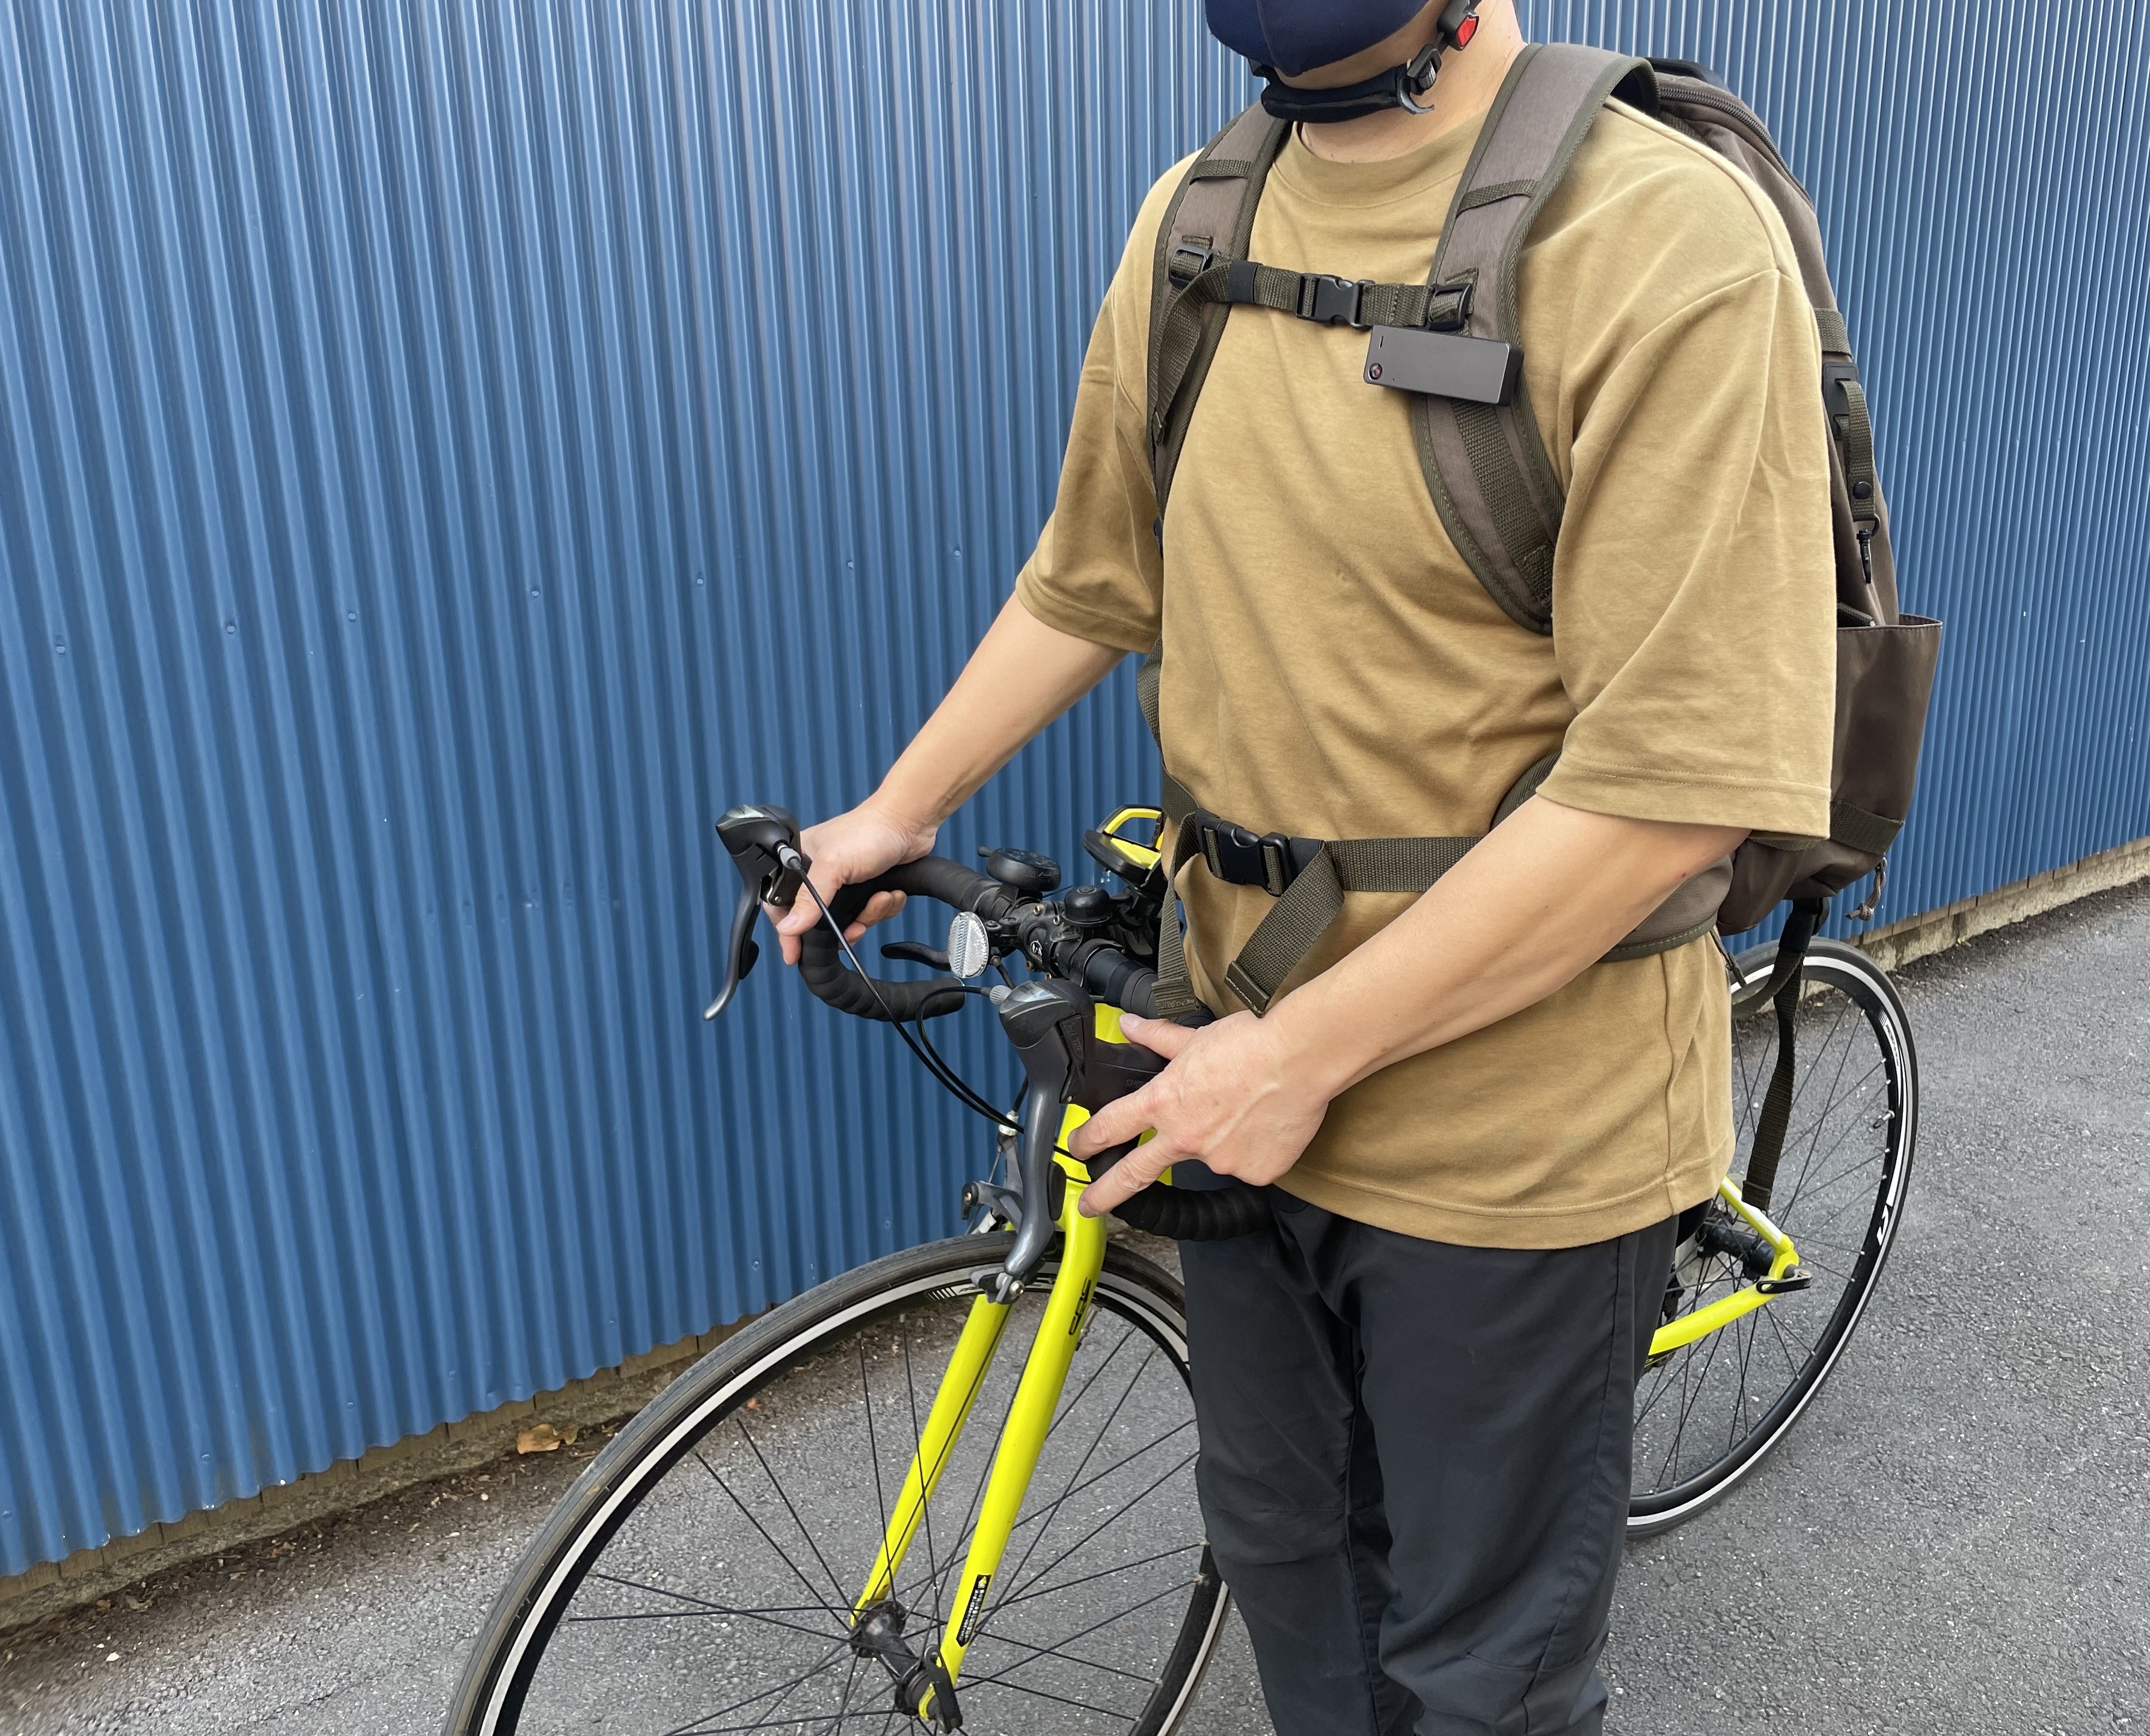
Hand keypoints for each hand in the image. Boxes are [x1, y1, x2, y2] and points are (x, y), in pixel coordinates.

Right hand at [771, 801, 937, 964]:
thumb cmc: (869, 831)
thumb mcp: (833, 866)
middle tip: (854, 928)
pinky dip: (883, 908)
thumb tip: (790, 927)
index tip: (793, 953)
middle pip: (818, 919)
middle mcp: (821, 874)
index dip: (788, 930)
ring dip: (868, 915)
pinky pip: (871, 914)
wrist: (910, 824)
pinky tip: (890, 893)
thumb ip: (810, 899)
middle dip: (841, 926)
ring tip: (879, 898)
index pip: (782, 903)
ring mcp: (847, 884)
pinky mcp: (869, 889)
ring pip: (849, 920)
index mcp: (800, 862)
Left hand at [1069, 1011, 1335, 1217]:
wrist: (1299, 1058)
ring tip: (1248, 1108)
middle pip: (1134, 1175)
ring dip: (1220, 1140)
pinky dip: (1255, 1150)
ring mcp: (1220, 1161)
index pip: (1111, 1126)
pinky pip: (1250, 1166)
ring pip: (1212, 1156)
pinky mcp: (1254, 1174)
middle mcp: (1185, 1138)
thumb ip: (1159, 1038)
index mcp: (1164, 1102)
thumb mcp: (1195, 1038)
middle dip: (1106, 1194)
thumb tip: (1132, 1026)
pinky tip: (1269, 1124)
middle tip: (1091, 1207)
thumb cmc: (1249, 1043)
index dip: (1086, 1140)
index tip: (1077, 1149)